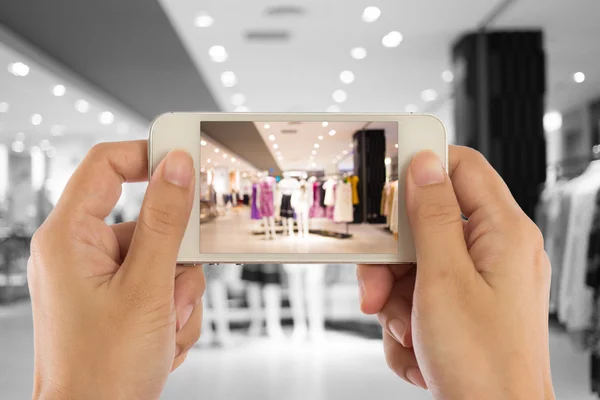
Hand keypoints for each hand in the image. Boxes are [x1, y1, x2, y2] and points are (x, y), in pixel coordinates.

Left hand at [28, 141, 203, 399]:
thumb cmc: (102, 370)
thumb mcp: (146, 287)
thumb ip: (166, 221)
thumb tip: (177, 167)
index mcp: (70, 237)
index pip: (107, 165)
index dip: (149, 156)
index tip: (188, 162)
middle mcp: (82, 252)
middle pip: (149, 220)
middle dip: (176, 259)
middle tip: (175, 286)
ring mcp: (102, 278)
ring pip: (165, 257)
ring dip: (178, 294)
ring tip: (163, 327)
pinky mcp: (119, 299)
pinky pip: (163, 284)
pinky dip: (173, 310)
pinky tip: (161, 339)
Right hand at [357, 146, 554, 399]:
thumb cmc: (483, 366)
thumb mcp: (444, 279)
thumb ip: (432, 215)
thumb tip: (425, 164)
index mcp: (503, 233)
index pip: (462, 168)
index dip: (421, 167)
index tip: (383, 181)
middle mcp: (495, 253)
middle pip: (426, 225)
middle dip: (393, 259)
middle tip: (376, 286)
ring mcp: (479, 283)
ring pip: (415, 265)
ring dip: (396, 300)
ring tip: (406, 331)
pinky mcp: (464, 309)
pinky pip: (420, 297)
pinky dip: (408, 322)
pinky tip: (418, 349)